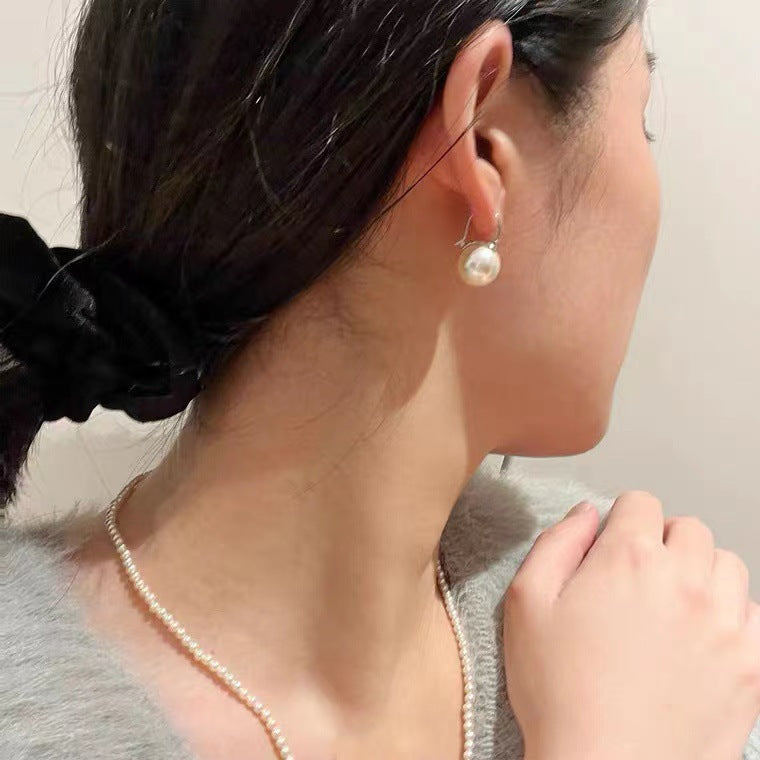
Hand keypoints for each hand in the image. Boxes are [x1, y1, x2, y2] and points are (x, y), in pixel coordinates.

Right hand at [503, 492, 759, 759]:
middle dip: (662, 542)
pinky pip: (753, 613)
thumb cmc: (558, 689)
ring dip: (700, 572)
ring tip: (672, 606)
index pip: (641, 502)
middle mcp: (685, 579)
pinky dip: (729, 614)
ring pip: (727, 564)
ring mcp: (725, 622)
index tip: (610, 550)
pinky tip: (699, 639)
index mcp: (627, 557)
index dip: (621, 521)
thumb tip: (587, 512)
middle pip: (688, 528)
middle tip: (638, 580)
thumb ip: (556, 542)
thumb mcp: (526, 602)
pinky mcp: (751, 665)